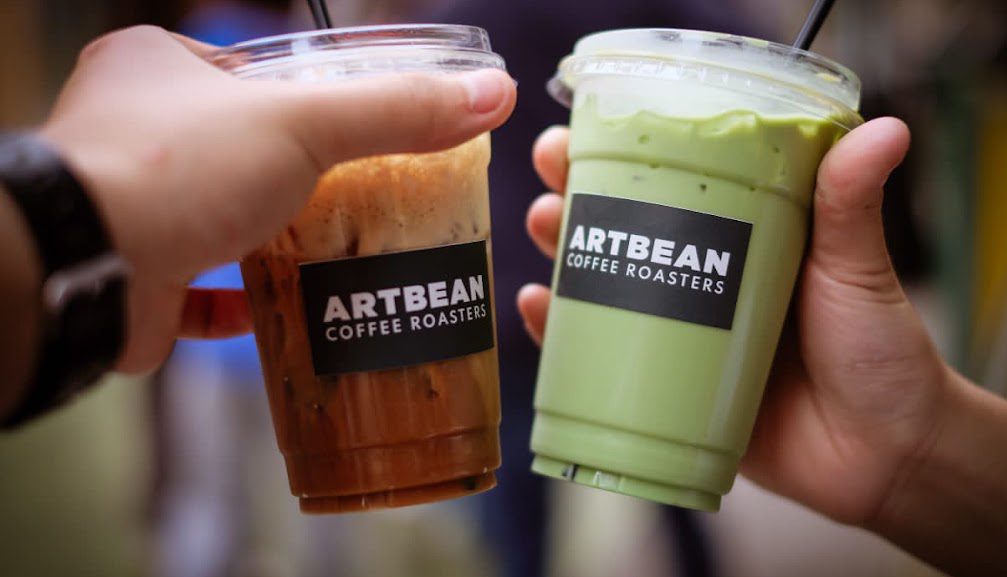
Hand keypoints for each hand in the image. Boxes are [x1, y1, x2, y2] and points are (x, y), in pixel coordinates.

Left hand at [39, 26, 515, 372]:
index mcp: (158, 69)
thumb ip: (396, 110)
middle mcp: (134, 133)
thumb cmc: (174, 171)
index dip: (306, 97)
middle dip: (297, 176)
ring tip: (340, 251)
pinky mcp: (140, 274)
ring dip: (274, 238)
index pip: (248, 71)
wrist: (87, 269)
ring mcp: (132, 207)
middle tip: (360, 194)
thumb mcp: (304, 123)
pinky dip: (242, 303)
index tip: (354, 124)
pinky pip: (200, 288)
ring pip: (220, 217)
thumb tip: (490, 95)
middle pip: (239, 148)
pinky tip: (286, 308)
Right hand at [519, 119, 953, 524]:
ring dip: (561, 254)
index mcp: (743, 238)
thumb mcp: (856, 270)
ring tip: (542, 230)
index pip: (673, 181)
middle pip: (624, 228)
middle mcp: (703, 278)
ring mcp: (682, 334)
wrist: (886, 457)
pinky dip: (561, 333)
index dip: (622, 153)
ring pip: (604, 286)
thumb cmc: (880, 353)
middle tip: (550, 184)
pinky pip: (602, 357)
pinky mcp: (667, 388)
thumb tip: (886, 128)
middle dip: (575, 199)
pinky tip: (538, 308)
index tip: (583, 132)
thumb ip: (852, 205)